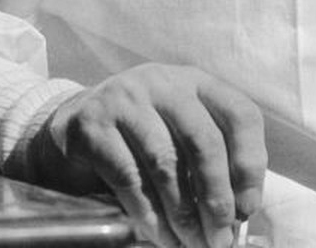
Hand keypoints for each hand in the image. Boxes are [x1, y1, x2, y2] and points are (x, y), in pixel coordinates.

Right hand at [27, 64, 266, 247]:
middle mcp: (165, 83)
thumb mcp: (178, 135)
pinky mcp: (92, 126)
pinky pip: (127, 176)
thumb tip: (239, 213)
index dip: (249, 165)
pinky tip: (158, 235)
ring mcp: (126, 100)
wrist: (66, 129)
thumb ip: (208, 163)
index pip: (240, 116)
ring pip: (165, 162)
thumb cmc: (138, 139)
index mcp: (197, 83)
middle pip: (204, 141)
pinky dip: (147, 212)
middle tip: (220, 237)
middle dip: (216, 197)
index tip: (248, 208)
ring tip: (191, 242)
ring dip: (183, 212)